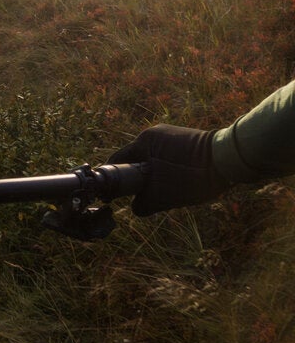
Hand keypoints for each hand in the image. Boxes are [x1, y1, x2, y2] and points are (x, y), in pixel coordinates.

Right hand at [107, 125, 227, 215]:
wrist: (230, 160)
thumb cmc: (192, 175)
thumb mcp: (163, 196)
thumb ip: (143, 204)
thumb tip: (135, 209)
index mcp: (143, 141)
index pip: (117, 160)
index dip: (112, 180)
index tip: (112, 195)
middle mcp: (154, 133)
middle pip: (135, 160)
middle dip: (137, 180)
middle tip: (142, 197)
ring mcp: (171, 134)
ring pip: (153, 160)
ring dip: (154, 177)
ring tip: (165, 193)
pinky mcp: (186, 140)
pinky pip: (167, 157)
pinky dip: (167, 171)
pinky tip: (179, 184)